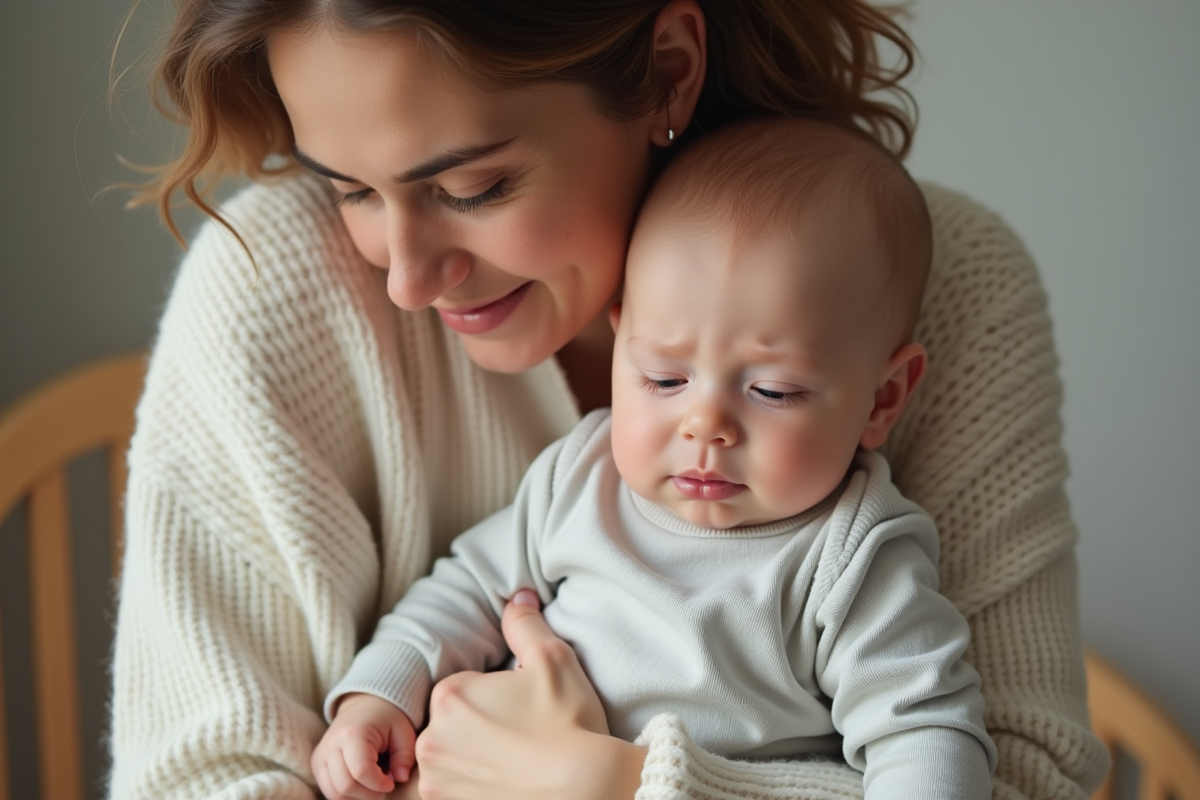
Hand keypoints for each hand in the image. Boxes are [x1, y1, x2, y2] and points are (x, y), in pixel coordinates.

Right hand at [312, 693, 416, 799]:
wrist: (364, 706)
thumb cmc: (387, 719)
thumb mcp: (404, 731)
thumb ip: (405, 756)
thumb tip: (401, 779)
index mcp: (353, 733)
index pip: (361, 771)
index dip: (378, 784)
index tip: (392, 783)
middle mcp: (331, 744)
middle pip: (345, 785)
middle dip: (368, 795)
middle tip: (384, 789)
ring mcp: (320, 755)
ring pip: (333, 793)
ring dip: (356, 798)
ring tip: (373, 789)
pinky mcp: (316, 764)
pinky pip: (328, 790)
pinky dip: (345, 796)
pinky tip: (362, 787)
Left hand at [414, 591, 645, 799]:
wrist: (586, 789)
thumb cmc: (568, 722)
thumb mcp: (552, 657)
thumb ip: (524, 623)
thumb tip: (517, 596)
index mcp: (449, 696)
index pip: (462, 691)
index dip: (494, 699)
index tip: (522, 710)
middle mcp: (431, 741)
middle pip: (451, 726)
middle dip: (480, 729)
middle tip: (521, 737)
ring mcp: (437, 783)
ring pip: (450, 761)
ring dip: (473, 761)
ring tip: (514, 763)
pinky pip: (453, 792)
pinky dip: (473, 789)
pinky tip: (506, 784)